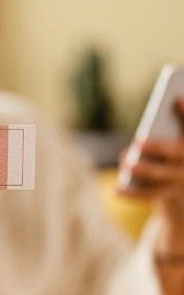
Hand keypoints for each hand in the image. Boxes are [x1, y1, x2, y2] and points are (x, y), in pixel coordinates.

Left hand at [118, 99, 183, 226]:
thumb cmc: (173, 154)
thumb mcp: (172, 143)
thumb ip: (164, 133)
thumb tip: (136, 142)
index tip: (176, 99)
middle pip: (176, 153)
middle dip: (158, 147)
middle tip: (138, 142)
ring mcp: (183, 181)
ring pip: (163, 176)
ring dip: (144, 171)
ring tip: (128, 167)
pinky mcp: (171, 196)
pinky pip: (151, 195)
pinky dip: (133, 194)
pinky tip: (116, 190)